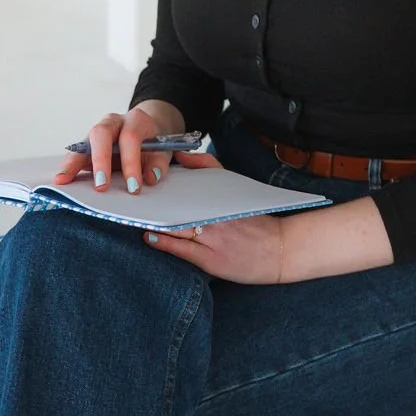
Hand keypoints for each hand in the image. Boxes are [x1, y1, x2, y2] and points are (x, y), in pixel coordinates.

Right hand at [53, 107, 169, 194]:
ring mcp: (97, 133)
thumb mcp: (164, 150)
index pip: (130, 137)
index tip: (134, 187)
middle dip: (100, 160)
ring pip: (83, 143)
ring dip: (73, 162)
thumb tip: (150, 178)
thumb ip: (159, 162)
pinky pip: (76, 154)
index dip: (131, 162)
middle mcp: (113, 122)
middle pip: (101, 134)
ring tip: (63, 180)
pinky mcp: (88, 145)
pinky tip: (62, 179)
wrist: (148, 129)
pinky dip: (69, 166)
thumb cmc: (154, 142)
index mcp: (135, 120)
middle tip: (101, 186)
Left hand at [144, 151, 286, 284]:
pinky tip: (149, 237)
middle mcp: (217, 216)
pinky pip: (183, 250)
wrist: (281, 249)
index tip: (144, 175)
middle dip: (155, 202)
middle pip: (178, 206)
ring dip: (155, 222)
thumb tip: (181, 155)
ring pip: (176, 227)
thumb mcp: (236, 186)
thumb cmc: (257, 218)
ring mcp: (214, 239)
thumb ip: (209, 167)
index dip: (163, 182)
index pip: (187, 184)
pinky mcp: (213, 260)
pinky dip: (164, 242)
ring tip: (136, 217)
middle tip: (134, 198)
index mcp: (222, 195)